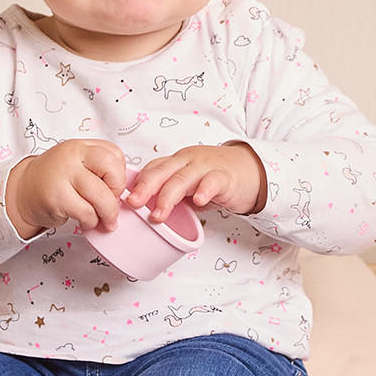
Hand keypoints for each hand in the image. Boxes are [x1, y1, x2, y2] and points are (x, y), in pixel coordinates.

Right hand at [4, 139, 127, 236]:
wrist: (22, 192)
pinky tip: (85, 221)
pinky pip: (86, 212)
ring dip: (106, 214)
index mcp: (81, 146)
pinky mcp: (56, 197)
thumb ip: (99, 170)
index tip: (112, 188)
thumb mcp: (77, 165)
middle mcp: (72, 156)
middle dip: (117, 192)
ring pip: (101, 196)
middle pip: (111, 169)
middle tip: (111, 204)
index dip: (119, 175)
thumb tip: (125, 192)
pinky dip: (91, 221)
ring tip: (102, 219)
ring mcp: (63, 175)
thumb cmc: (55, 180)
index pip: (114, 154)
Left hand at [125, 141, 265, 221]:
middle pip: (163, 171)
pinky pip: (213, 181)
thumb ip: (171, 194)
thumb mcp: (189, 184)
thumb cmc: (216, 179)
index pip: (153, 168)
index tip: (124, 199)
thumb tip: (144, 213)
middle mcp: (188, 160)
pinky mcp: (225, 176)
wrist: (251, 171)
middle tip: (132, 204)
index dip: (138, 183)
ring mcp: (206, 166)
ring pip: (183, 178)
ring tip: (158, 215)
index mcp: (177, 161)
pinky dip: (204, 190)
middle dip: (146, 188)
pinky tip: (197, 202)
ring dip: (168, 197)